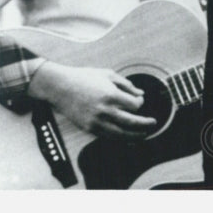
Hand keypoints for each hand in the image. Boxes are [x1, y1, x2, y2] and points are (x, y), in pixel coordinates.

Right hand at [28, 62, 157, 138]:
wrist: (59, 87)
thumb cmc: (83, 77)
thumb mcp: (107, 74)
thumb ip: (126, 85)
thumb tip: (141, 94)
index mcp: (111, 95)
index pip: (135, 106)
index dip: (140, 104)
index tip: (139, 102)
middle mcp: (105, 110)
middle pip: (132, 122)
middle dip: (145, 124)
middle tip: (153, 123)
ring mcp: (96, 121)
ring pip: (121, 134)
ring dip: (135, 135)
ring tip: (144, 134)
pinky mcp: (89, 128)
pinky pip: (108, 136)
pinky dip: (120, 138)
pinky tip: (127, 137)